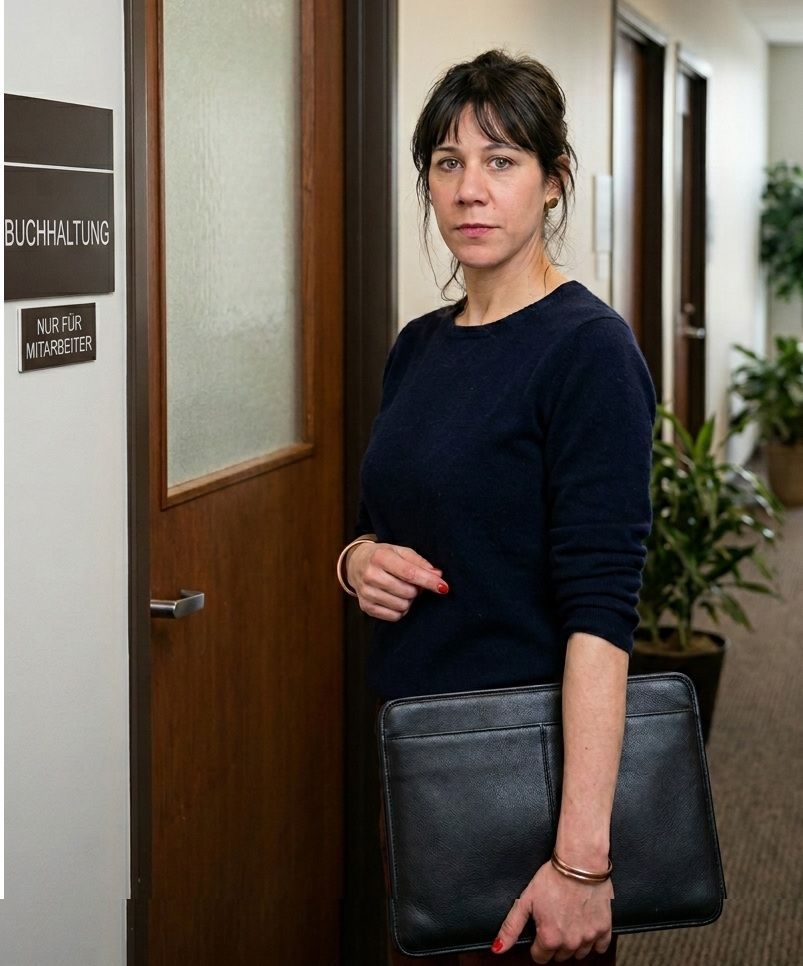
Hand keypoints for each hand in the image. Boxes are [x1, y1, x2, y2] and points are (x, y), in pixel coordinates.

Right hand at [346, 542, 447, 620]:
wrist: (356, 563)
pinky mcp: (365, 606)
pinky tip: (395, 598)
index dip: (429, 581)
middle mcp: (370, 575)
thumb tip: (438, 575)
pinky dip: (400, 610)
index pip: (410, 573)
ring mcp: (366, 592)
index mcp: (380, 557)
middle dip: (416, 589)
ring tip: (402, 589)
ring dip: (408, 600)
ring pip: (402, 606)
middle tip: (412, 583)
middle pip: (407, 592)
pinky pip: (394, 616)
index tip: (444, 587)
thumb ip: (420, 562)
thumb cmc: (384, 556)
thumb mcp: (401, 551)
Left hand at [492, 860, 612, 961]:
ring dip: (573, 944)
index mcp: (549, 938)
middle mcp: (570, 943)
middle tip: (554, 921)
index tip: (539, 929)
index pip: (540, 958)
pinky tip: (585, 926)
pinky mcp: (604, 928)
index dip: (537, 944)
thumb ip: (511, 927)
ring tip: (569, 922)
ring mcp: (589, 937)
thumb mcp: (525, 900)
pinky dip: (593, 942)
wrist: (580, 862)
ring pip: (579, 954)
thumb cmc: (552, 878)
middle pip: (559, 956)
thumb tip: (498, 949)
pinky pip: (600, 947)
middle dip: (554, 943)